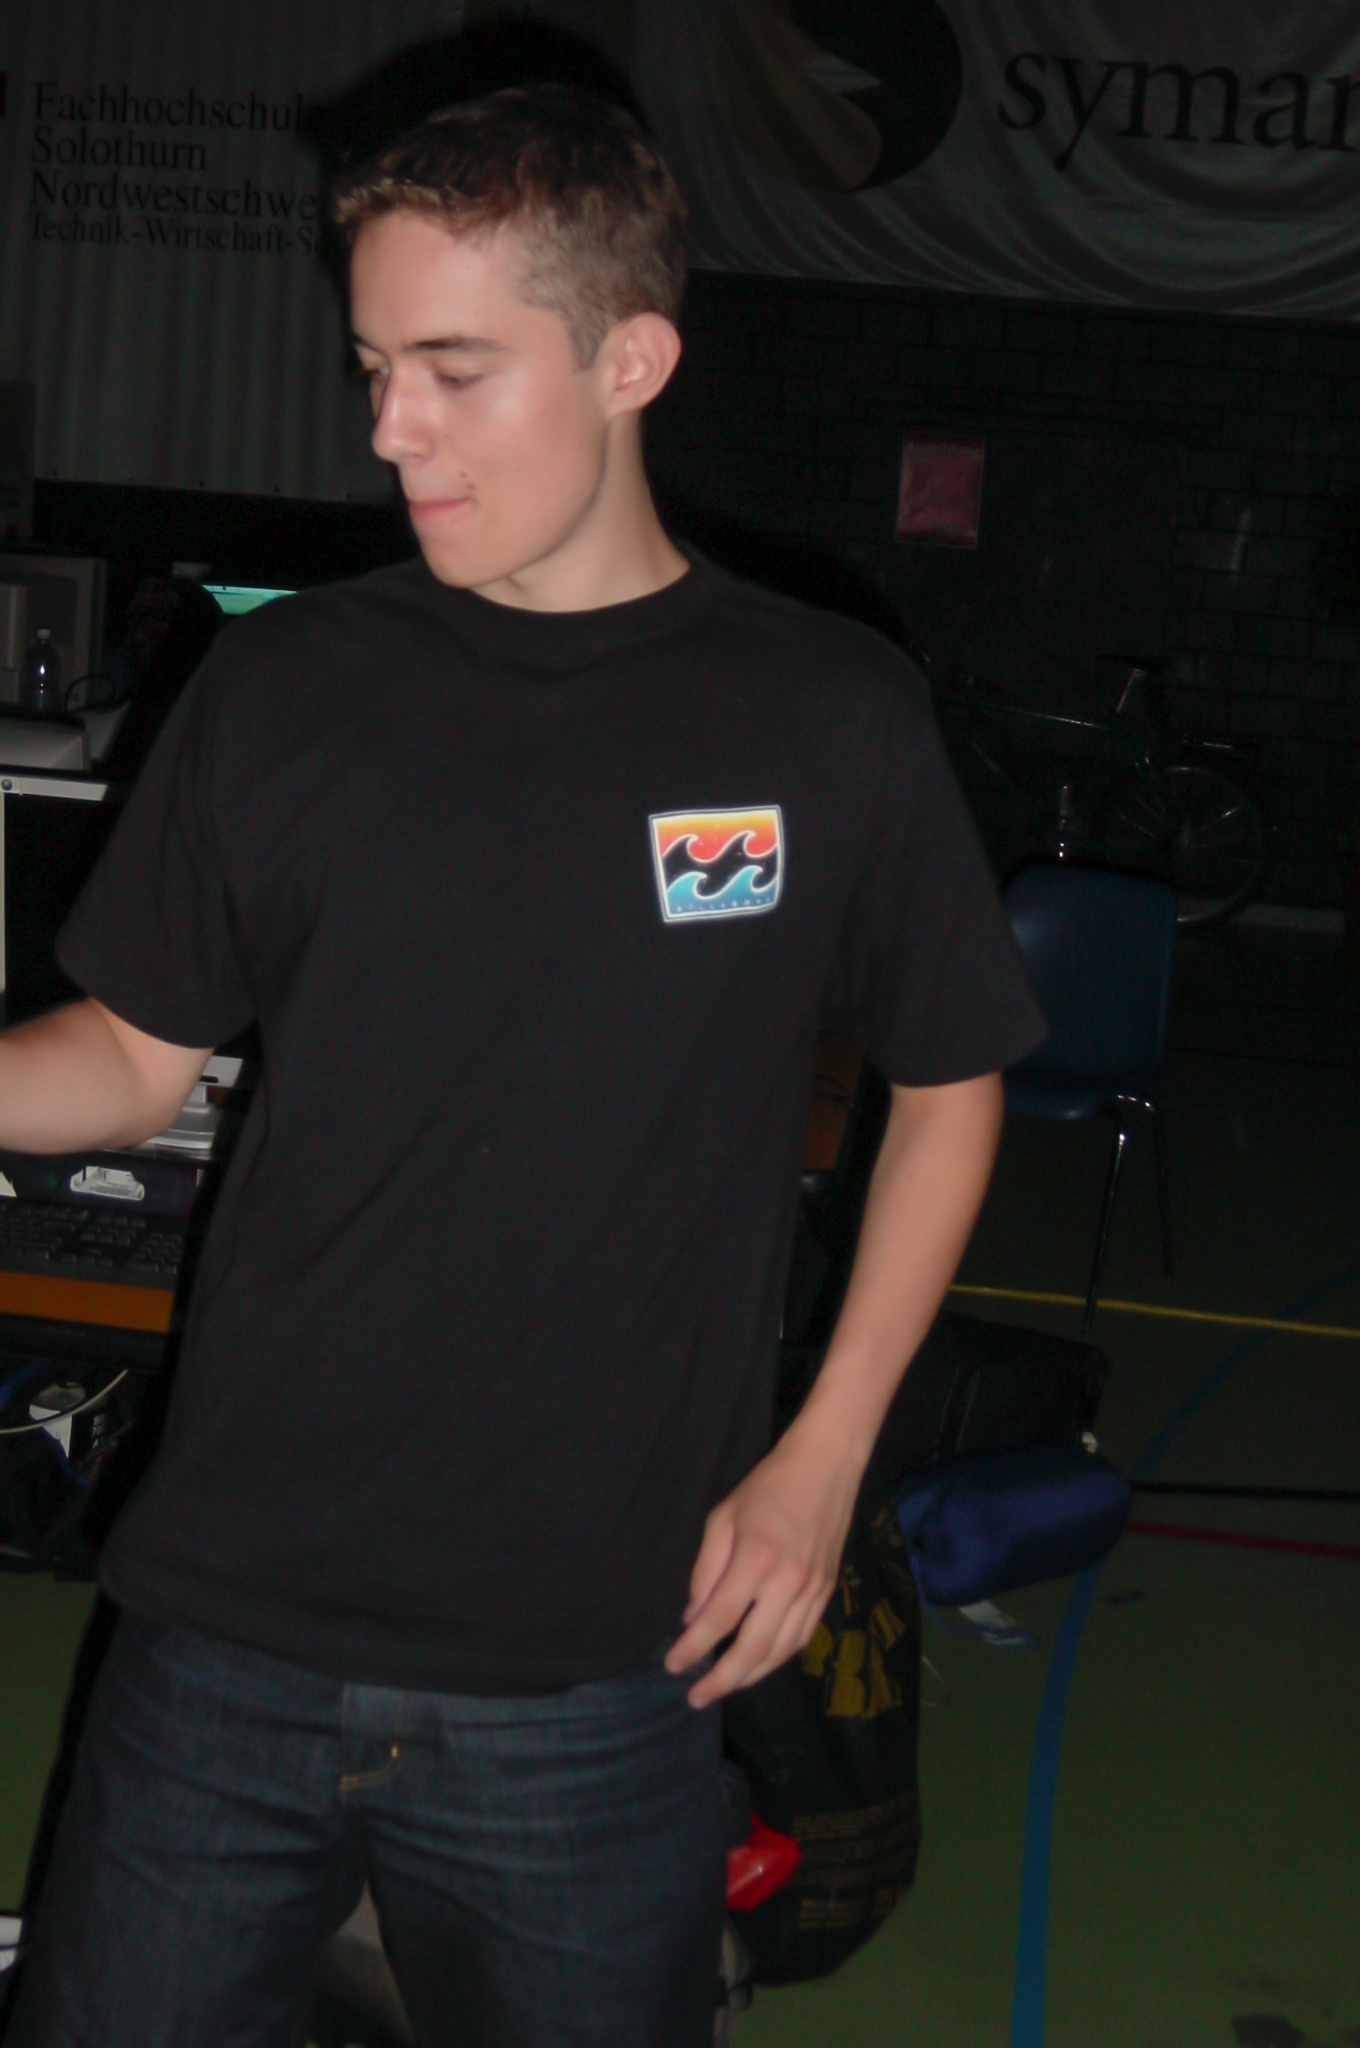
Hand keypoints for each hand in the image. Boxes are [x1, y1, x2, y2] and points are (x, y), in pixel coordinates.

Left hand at [664, 1417, 862, 1708]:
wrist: (827, 1466)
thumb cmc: (768, 1486)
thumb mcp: (723, 1518)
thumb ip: (705, 1570)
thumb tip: (692, 1618)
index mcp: (755, 1560)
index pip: (718, 1620)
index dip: (693, 1649)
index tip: (673, 1666)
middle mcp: (788, 1583)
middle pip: (752, 1649)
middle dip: (722, 1680)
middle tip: (697, 1697)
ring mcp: (813, 1591)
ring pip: (780, 1652)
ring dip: (750, 1676)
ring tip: (724, 1686)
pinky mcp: (828, 1592)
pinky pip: (802, 1638)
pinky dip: (778, 1658)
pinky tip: (759, 1664)